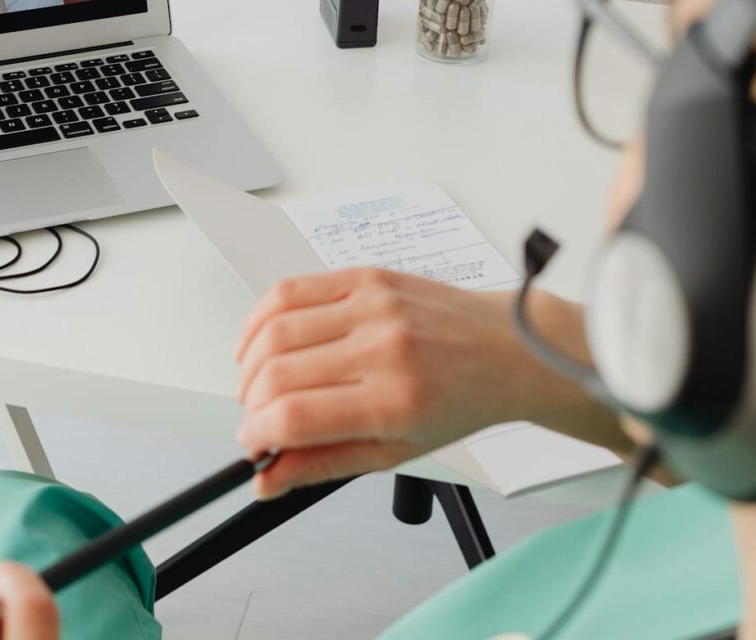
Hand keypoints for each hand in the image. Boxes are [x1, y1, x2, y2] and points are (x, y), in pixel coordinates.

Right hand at [235, 268, 598, 498]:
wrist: (506, 348)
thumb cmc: (460, 400)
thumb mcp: (398, 451)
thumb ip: (325, 464)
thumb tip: (268, 479)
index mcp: (394, 401)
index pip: (294, 417)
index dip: (257, 434)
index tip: (253, 444)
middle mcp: (381, 347)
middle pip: (275, 374)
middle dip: (250, 405)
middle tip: (257, 419)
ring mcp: (372, 306)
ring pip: (273, 331)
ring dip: (248, 365)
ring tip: (257, 385)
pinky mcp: (365, 277)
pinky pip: (289, 290)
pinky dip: (261, 320)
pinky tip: (261, 341)